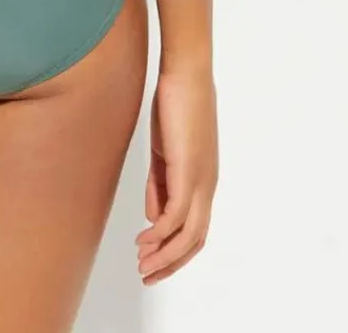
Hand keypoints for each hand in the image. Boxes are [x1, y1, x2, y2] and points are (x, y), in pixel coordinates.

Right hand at [136, 65, 217, 283]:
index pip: (194, 230)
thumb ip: (161, 184)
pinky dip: (161, 233)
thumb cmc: (175, 104)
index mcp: (202, 181)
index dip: (174, 250)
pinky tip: (144, 238)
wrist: (186, 75)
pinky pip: (177, 214)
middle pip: (195, 241)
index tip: (151, 260)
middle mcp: (207, 186)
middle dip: (170, 263)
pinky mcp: (189, 172)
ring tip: (142, 264)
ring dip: (165, 254)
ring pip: (188, 235)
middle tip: (146, 275)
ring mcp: (201, 181)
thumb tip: (155, 219)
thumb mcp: (165, 152)